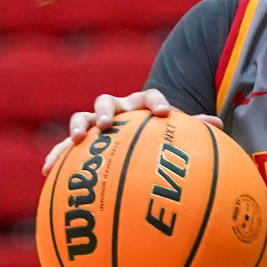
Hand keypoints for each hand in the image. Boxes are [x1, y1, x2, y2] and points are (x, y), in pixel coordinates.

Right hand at [41, 90, 221, 172]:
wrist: (138, 136)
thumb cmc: (160, 137)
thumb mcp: (176, 134)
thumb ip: (194, 128)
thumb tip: (218, 124)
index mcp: (143, 104)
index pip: (149, 96)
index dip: (155, 101)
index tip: (162, 113)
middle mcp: (118, 108)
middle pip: (109, 101)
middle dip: (108, 110)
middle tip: (109, 122)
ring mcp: (96, 122)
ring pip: (84, 116)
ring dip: (80, 125)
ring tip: (78, 139)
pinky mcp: (81, 140)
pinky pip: (66, 145)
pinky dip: (57, 155)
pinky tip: (47, 170)